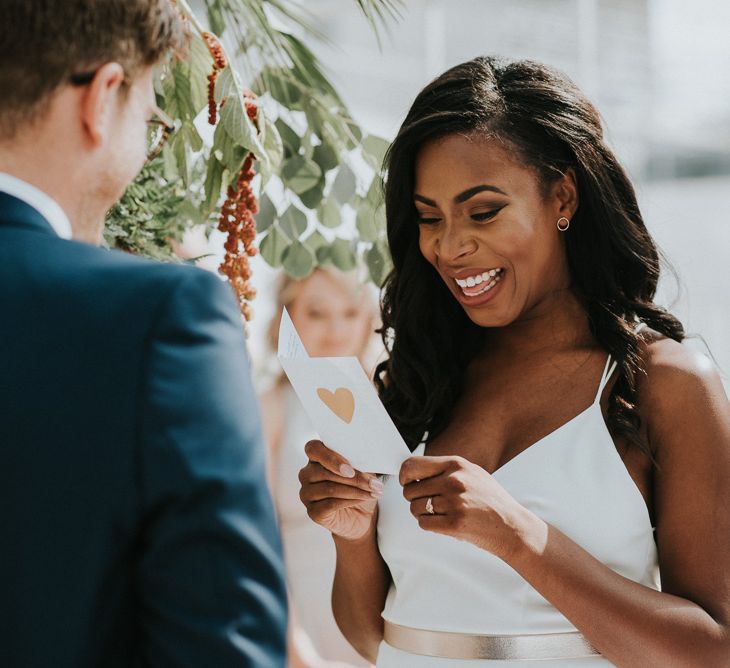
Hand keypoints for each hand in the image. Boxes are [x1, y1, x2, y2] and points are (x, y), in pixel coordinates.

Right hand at [299, 440, 381, 540]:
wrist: (361, 514)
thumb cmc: (359, 486)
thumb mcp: (362, 469)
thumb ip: (358, 460)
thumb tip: (368, 458)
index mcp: (316, 457)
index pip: (313, 448)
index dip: (330, 458)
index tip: (350, 469)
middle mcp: (307, 474)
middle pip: (325, 472)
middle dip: (354, 478)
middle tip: (374, 483)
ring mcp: (307, 493)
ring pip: (329, 489)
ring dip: (356, 490)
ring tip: (374, 491)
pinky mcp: (312, 512)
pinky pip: (330, 505)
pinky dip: (350, 501)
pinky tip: (363, 499)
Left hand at [399, 455, 536, 560]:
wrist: (512, 526)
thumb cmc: (490, 500)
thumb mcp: (472, 473)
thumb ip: (445, 469)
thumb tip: (412, 470)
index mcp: (456, 464)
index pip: (412, 465)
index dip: (404, 476)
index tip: (408, 483)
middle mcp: (454, 480)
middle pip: (410, 490)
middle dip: (414, 499)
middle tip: (429, 503)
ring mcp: (455, 502)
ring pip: (415, 508)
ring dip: (422, 513)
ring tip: (439, 513)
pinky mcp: (455, 523)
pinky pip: (423, 523)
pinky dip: (429, 525)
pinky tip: (443, 523)